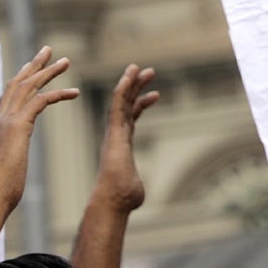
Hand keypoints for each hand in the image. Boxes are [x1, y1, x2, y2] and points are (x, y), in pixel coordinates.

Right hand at [0, 49, 78, 208]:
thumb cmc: (1, 188)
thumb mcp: (7, 165)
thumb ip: (10, 156)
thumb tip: (12, 162)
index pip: (9, 94)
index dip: (22, 77)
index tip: (33, 66)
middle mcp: (1, 118)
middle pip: (18, 82)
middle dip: (34, 64)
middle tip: (49, 50)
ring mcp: (8, 120)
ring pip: (29, 86)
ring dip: (49, 71)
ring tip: (66, 61)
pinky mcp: (18, 126)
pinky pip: (41, 101)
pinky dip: (58, 94)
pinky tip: (74, 92)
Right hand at [96, 65, 157, 215]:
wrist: (114, 199)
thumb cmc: (124, 198)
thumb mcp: (135, 188)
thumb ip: (136, 183)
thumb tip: (136, 195)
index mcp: (121, 145)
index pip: (132, 120)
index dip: (141, 105)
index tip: (154, 94)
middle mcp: (116, 136)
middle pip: (127, 106)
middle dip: (137, 88)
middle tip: (148, 73)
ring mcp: (114, 132)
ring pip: (121, 101)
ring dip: (131, 83)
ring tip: (142, 68)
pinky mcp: (114, 131)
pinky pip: (117, 104)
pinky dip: (123, 88)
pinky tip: (130, 75)